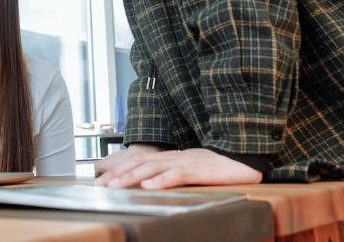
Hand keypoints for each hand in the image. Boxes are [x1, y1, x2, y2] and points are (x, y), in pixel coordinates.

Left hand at [95, 148, 262, 188]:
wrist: (243, 157)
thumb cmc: (217, 167)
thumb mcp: (189, 171)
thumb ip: (171, 175)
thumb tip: (150, 185)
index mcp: (171, 158)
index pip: (139, 162)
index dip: (119, 170)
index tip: (101, 181)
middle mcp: (174, 156)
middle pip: (140, 163)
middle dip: (118, 174)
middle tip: (101, 186)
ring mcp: (186, 161)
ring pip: (154, 167)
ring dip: (133, 177)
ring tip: (117, 186)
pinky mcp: (199, 168)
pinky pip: (178, 174)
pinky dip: (162, 180)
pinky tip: (150, 186)